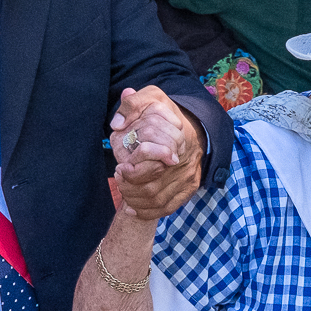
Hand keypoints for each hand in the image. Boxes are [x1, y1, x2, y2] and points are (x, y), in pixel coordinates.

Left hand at [110, 87, 203, 220]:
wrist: (192, 125)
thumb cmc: (165, 114)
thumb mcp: (151, 98)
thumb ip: (133, 105)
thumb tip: (117, 123)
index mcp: (175, 142)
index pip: (152, 168)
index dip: (132, 174)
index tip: (119, 168)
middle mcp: (184, 164)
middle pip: (151, 189)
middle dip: (129, 189)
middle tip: (119, 179)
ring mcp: (188, 178)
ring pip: (157, 201)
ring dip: (135, 201)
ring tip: (123, 191)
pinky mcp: (190, 188)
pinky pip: (167, 208)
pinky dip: (148, 212)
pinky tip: (132, 208)